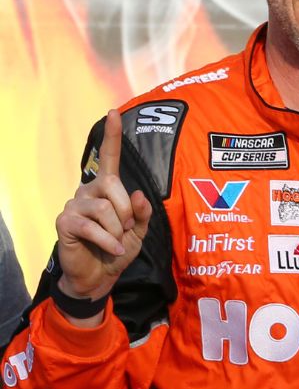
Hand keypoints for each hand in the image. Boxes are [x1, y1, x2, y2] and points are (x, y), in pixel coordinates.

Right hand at [54, 110, 151, 305]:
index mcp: (107, 189)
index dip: (112, 136)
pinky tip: (111, 249)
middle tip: (125, 230)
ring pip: (104, 208)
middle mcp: (88, 190)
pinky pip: (91, 226)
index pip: (109, 158)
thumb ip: (142, 212)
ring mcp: (74, 204)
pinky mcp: (65, 222)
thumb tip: (138, 195)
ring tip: (115, 241)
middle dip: (127, 211)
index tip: (113, 112)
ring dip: (117, 229)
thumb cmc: (119, 249)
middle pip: (114, 185)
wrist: (99, 276)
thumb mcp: (139, 231)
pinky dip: (107, 240)